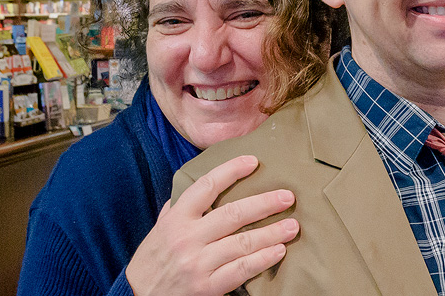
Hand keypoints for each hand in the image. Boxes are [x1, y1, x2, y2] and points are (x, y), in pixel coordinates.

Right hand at [126, 155, 298, 295]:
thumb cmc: (153, 259)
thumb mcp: (160, 228)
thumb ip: (180, 207)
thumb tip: (203, 186)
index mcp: (176, 218)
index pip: (206, 186)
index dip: (231, 171)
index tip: (253, 161)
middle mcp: (187, 238)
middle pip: (233, 214)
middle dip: (265, 203)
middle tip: (288, 196)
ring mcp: (198, 263)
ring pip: (242, 243)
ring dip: (271, 233)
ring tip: (292, 226)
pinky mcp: (207, 286)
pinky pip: (241, 270)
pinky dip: (262, 259)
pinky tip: (278, 251)